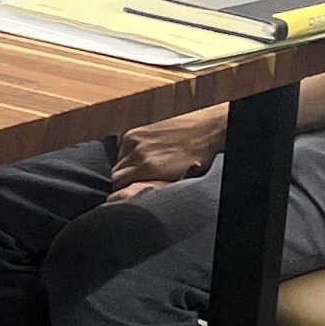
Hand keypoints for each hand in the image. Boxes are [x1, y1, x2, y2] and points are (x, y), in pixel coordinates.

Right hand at [107, 107, 225, 196]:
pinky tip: (145, 156)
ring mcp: (135, 137)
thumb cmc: (200, 158)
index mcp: (146, 166)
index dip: (121, 192)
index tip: (128, 195)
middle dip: (123, 181)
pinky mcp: (137, 129)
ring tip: (144, 170)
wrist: (209, 129)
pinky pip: (123, 147)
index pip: (116, 184)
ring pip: (118, 160)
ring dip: (126, 167)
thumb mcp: (177, 181)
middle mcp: (137, 150)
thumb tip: (131, 195)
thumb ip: (151, 187)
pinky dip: (129, 154)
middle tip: (139, 184)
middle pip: (115, 173)